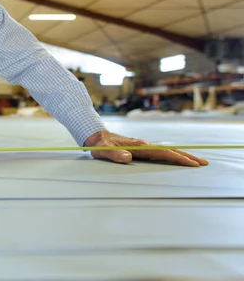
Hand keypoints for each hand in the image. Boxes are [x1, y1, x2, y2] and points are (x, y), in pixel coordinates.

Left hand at [85, 130, 208, 166]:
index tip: (192, 164)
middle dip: (187, 157)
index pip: (163, 153)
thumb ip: (114, 154)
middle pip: (169, 151)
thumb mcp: (103, 150)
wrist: (95, 135)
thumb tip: (128, 157)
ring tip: (196, 162)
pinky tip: (177, 159)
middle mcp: (144, 144)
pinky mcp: (141, 148)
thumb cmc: (99, 144)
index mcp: (139, 146)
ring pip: (166, 151)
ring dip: (181, 156)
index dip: (178, 158)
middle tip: (204, 163)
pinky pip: (160, 152)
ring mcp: (143, 145)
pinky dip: (172, 155)